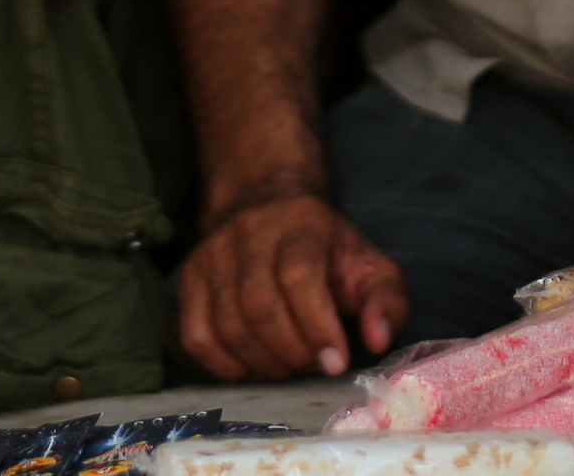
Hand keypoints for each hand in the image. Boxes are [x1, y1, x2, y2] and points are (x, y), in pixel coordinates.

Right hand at [176, 194, 406, 381]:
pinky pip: (195, 334)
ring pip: (227, 323)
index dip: (316, 326)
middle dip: (291, 351)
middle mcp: (247, 234)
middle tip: (312, 364)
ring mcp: (211, 256)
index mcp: (299, 225)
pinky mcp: (188, 280)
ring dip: (262, 361)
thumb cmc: (325, 249)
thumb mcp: (369, 264)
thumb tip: (377, 340)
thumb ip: (385, 301)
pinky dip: (223, 364)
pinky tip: (252, 366)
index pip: (298, 276)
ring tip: (288, 365)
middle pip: (259, 305)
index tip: (336, 362)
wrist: (266, 207)